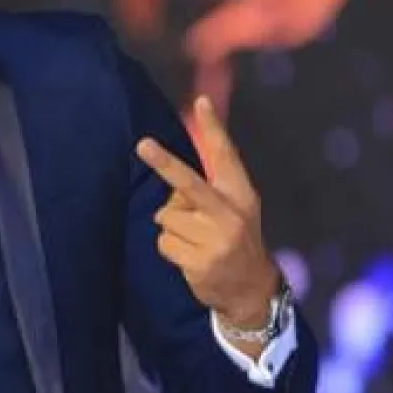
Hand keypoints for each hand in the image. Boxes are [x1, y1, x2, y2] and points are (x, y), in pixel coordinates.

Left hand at [136, 96, 278, 330]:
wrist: (251, 289)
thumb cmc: (235, 240)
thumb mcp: (235, 210)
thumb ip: (209, 191)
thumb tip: (169, 179)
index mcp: (241, 194)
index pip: (225, 156)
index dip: (213, 129)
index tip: (200, 102)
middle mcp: (230, 214)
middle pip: (188, 183)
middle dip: (163, 163)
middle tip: (142, 144)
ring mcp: (215, 239)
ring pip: (166, 217)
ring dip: (171, 228)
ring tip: (192, 240)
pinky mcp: (199, 262)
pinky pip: (163, 243)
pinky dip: (170, 249)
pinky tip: (189, 257)